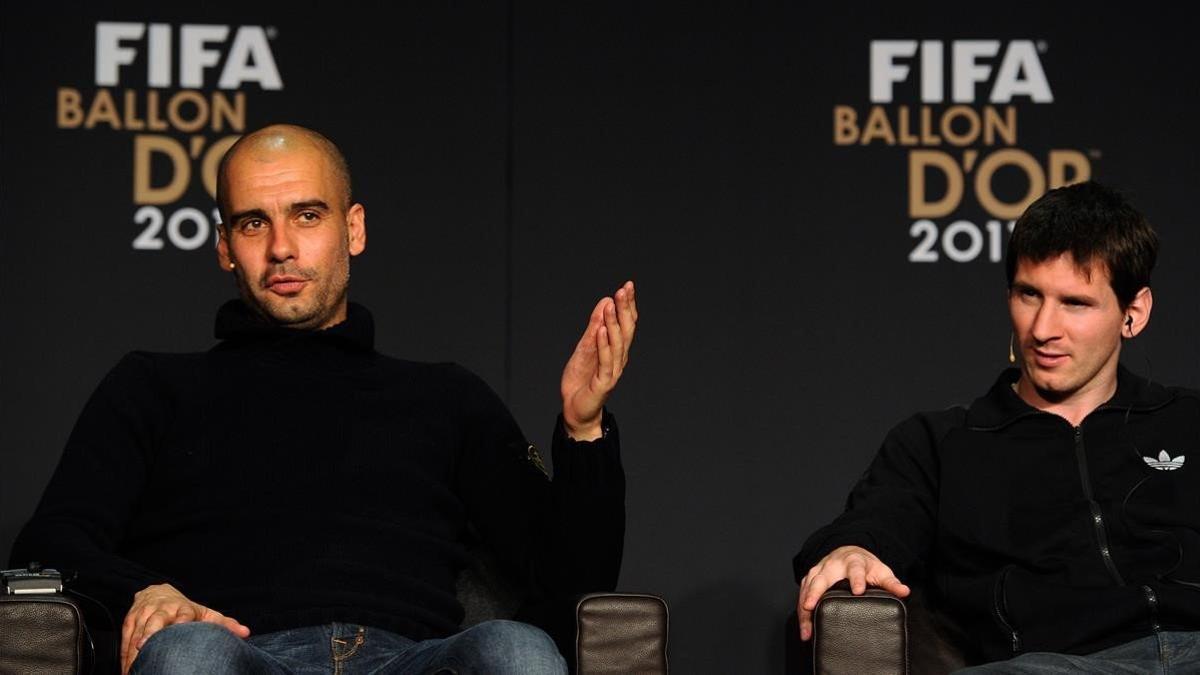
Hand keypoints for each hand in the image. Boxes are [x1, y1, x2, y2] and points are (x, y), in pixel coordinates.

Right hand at [121, 583, 249, 673]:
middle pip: (155, 621)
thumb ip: (224, 624)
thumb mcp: (204, 613)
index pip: (183, 614)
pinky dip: (125, 656)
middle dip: (150, 633)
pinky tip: (128, 670)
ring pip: (137, 632)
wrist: (155, 592)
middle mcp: (161, 610)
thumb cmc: (184, 608)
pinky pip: (125, 640)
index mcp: (182, 609)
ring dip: (134, 651)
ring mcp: (143, 615)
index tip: (181, 626)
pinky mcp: (129, 622)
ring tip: (135, 668)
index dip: (181, 620)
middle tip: (145, 647)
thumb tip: (245, 632)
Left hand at [561, 281, 637, 439]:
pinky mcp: (604, 383)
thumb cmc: (581, 381)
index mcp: (616, 349)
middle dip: (626, 309)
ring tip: (612, 304)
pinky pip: (605, 361)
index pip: (626, 324)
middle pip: (626, 331)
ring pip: (617, 344)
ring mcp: (613, 371)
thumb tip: (605, 302)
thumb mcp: (585, 347)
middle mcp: (619, 359)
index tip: (627, 286)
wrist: (575, 410)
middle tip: (625, 289)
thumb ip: (594, 327)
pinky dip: (603, 345)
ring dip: (614, 323)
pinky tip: (600, 330)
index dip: (628, 305)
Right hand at [796, 545, 908, 640]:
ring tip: (806, 628)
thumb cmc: (865, 566)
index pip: (855, 570)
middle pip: (822, 578)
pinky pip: (802, 591)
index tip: (858, 591)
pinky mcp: (810, 577)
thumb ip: (891, 583)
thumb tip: (904, 591)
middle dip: (815, 592)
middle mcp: (833, 564)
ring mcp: (819, 570)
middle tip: (810, 606)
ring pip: (808, 586)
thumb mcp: (881, 571)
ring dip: (804, 606)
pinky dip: (801, 608)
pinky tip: (804, 625)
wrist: (849, 552)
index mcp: (853, 562)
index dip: (856, 580)